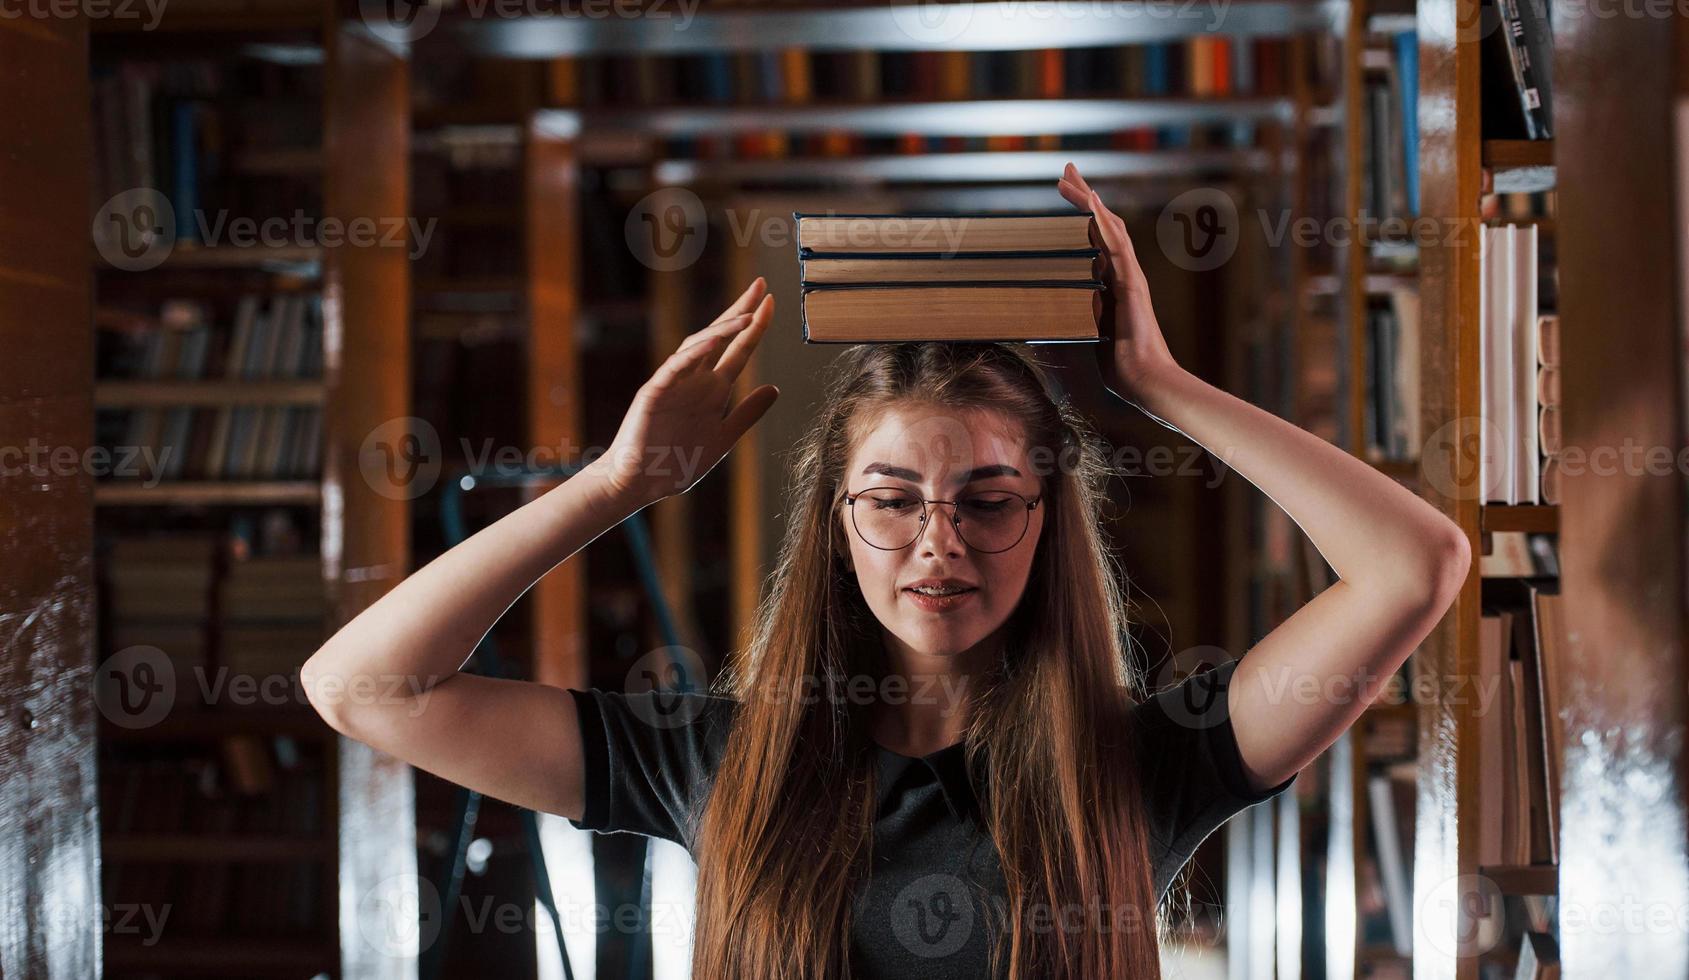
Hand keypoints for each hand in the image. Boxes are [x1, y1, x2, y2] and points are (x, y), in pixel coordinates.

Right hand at [598, 278, 780, 504]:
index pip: (738, 350)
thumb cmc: (676, 461)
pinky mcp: (653, 394)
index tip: (772, 303)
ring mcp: (673, 384)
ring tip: (747, 315)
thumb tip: (775, 389)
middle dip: (740, 311)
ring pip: (698, 347)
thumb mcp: (723, 437)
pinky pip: (673, 370)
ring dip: (722, 330)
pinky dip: (692, 355)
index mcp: (712, 389)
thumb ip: (747, 413)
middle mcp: (694, 380)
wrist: (640, 483)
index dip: (755, 327)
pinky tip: (711, 342)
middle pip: (719, 337)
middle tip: (761, 286)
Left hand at [1056, 162, 1182, 411]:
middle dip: (1084, 197)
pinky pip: (1117, 246)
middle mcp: (1123, 273)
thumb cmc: (1121, 366)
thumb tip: (1038, 322)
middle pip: (1103, 225)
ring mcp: (1130, 276)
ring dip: (1089, 200)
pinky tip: (1091, 201)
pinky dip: (1104, 221)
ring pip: (1109, 228)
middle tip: (1066, 172)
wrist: (1146, 380)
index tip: (1065, 195)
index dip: (1081, 217)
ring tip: (1070, 178)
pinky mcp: (1132, 284)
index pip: (1094, 240)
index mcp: (1113, 284)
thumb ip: (1072, 322)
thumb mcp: (1087, 337)